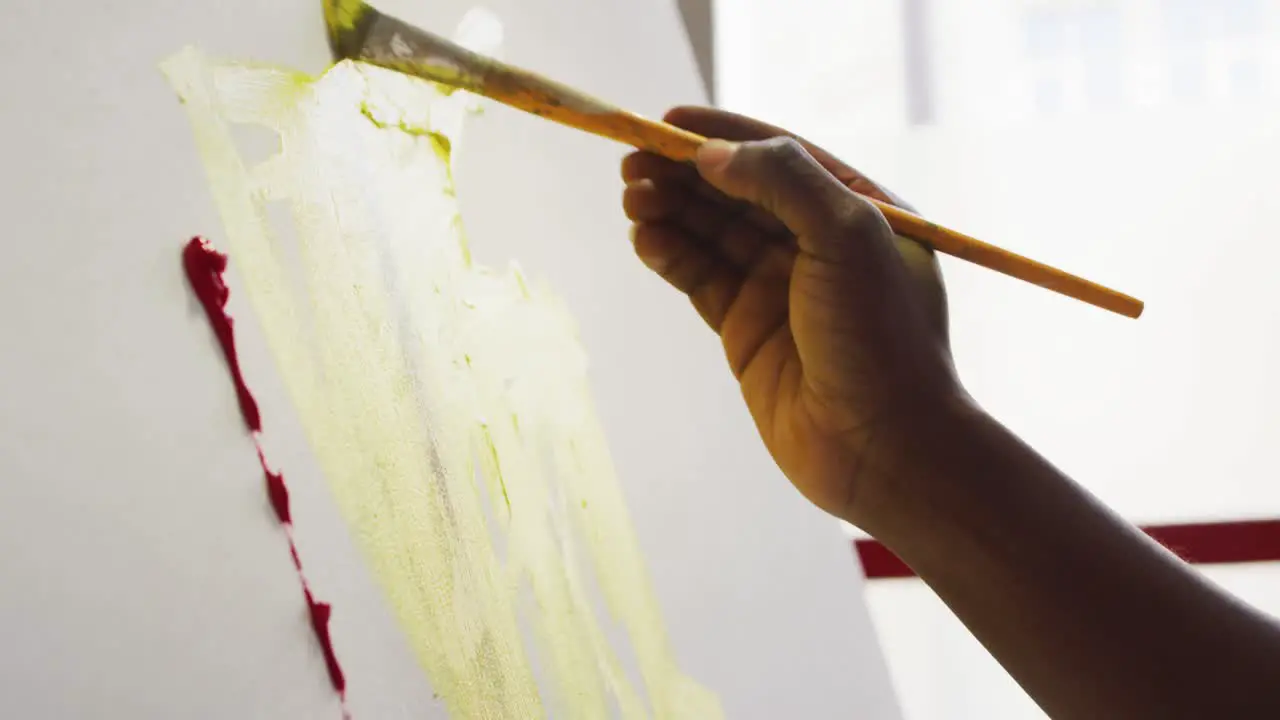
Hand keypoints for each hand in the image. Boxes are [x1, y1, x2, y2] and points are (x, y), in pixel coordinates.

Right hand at [622, 107, 962, 524]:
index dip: (725, 134)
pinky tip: (645, 238)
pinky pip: (700, 279)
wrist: (882, 447)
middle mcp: (818, 245)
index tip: (669, 120)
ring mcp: (780, 289)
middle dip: (686, 173)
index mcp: (860, 211)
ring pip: (712, 234)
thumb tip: (713, 156)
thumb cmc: (881, 337)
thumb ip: (784, 181)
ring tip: (632, 196)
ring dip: (671, 210)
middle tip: (633, 161)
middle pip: (739, 192)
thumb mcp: (848, 235)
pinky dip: (671, 255)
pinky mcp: (746, 331)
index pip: (783, 155)